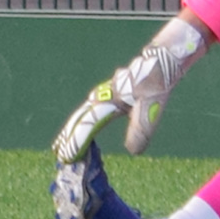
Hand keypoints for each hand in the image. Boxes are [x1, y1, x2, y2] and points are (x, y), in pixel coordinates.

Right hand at [52, 15, 208, 163]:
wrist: (160, 61)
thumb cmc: (155, 82)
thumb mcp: (151, 108)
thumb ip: (141, 129)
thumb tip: (132, 152)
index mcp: (109, 100)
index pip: (87, 124)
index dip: (77, 141)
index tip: (68, 156)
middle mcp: (101, 97)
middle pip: (79, 119)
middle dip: (68, 138)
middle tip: (59, 155)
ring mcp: (102, 95)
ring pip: (81, 115)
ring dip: (71, 130)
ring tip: (60, 146)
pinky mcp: (107, 96)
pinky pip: (88, 112)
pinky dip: (80, 124)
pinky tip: (78, 130)